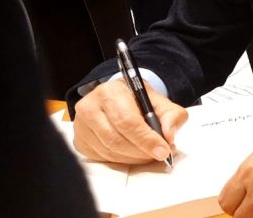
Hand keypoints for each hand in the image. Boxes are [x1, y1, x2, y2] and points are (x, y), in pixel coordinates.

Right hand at [72, 80, 187, 163]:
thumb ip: (171, 116)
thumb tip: (168, 136)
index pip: (127, 121)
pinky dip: (121, 161)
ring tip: (148, 154)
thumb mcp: (161, 103)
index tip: (163, 151)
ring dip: (133, 158)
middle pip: (116, 139)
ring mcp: (81, 125)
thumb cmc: (139, 102)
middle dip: (141, 151)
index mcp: (110, 91)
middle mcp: (90, 106)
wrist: (119, 100)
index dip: (146, 139)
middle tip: (158, 154)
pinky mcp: (80, 141)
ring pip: (109, 151)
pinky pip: (102, 158)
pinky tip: (133, 154)